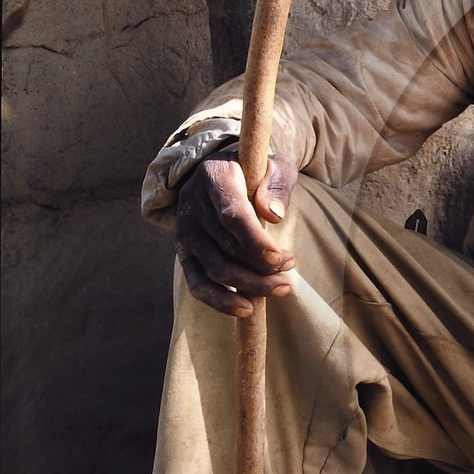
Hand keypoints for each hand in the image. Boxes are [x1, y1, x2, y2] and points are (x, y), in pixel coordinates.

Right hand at [173, 148, 299, 316]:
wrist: (221, 171)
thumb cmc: (255, 169)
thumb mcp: (274, 164)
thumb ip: (277, 183)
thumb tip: (273, 215)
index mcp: (214, 177)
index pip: (233, 215)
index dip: (256, 241)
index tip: (282, 258)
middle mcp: (193, 204)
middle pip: (226, 246)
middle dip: (261, 267)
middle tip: (289, 274)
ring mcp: (185, 231)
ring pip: (214, 268)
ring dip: (250, 285)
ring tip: (281, 288)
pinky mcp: (184, 252)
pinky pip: (197, 283)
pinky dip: (220, 300)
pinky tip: (247, 309)